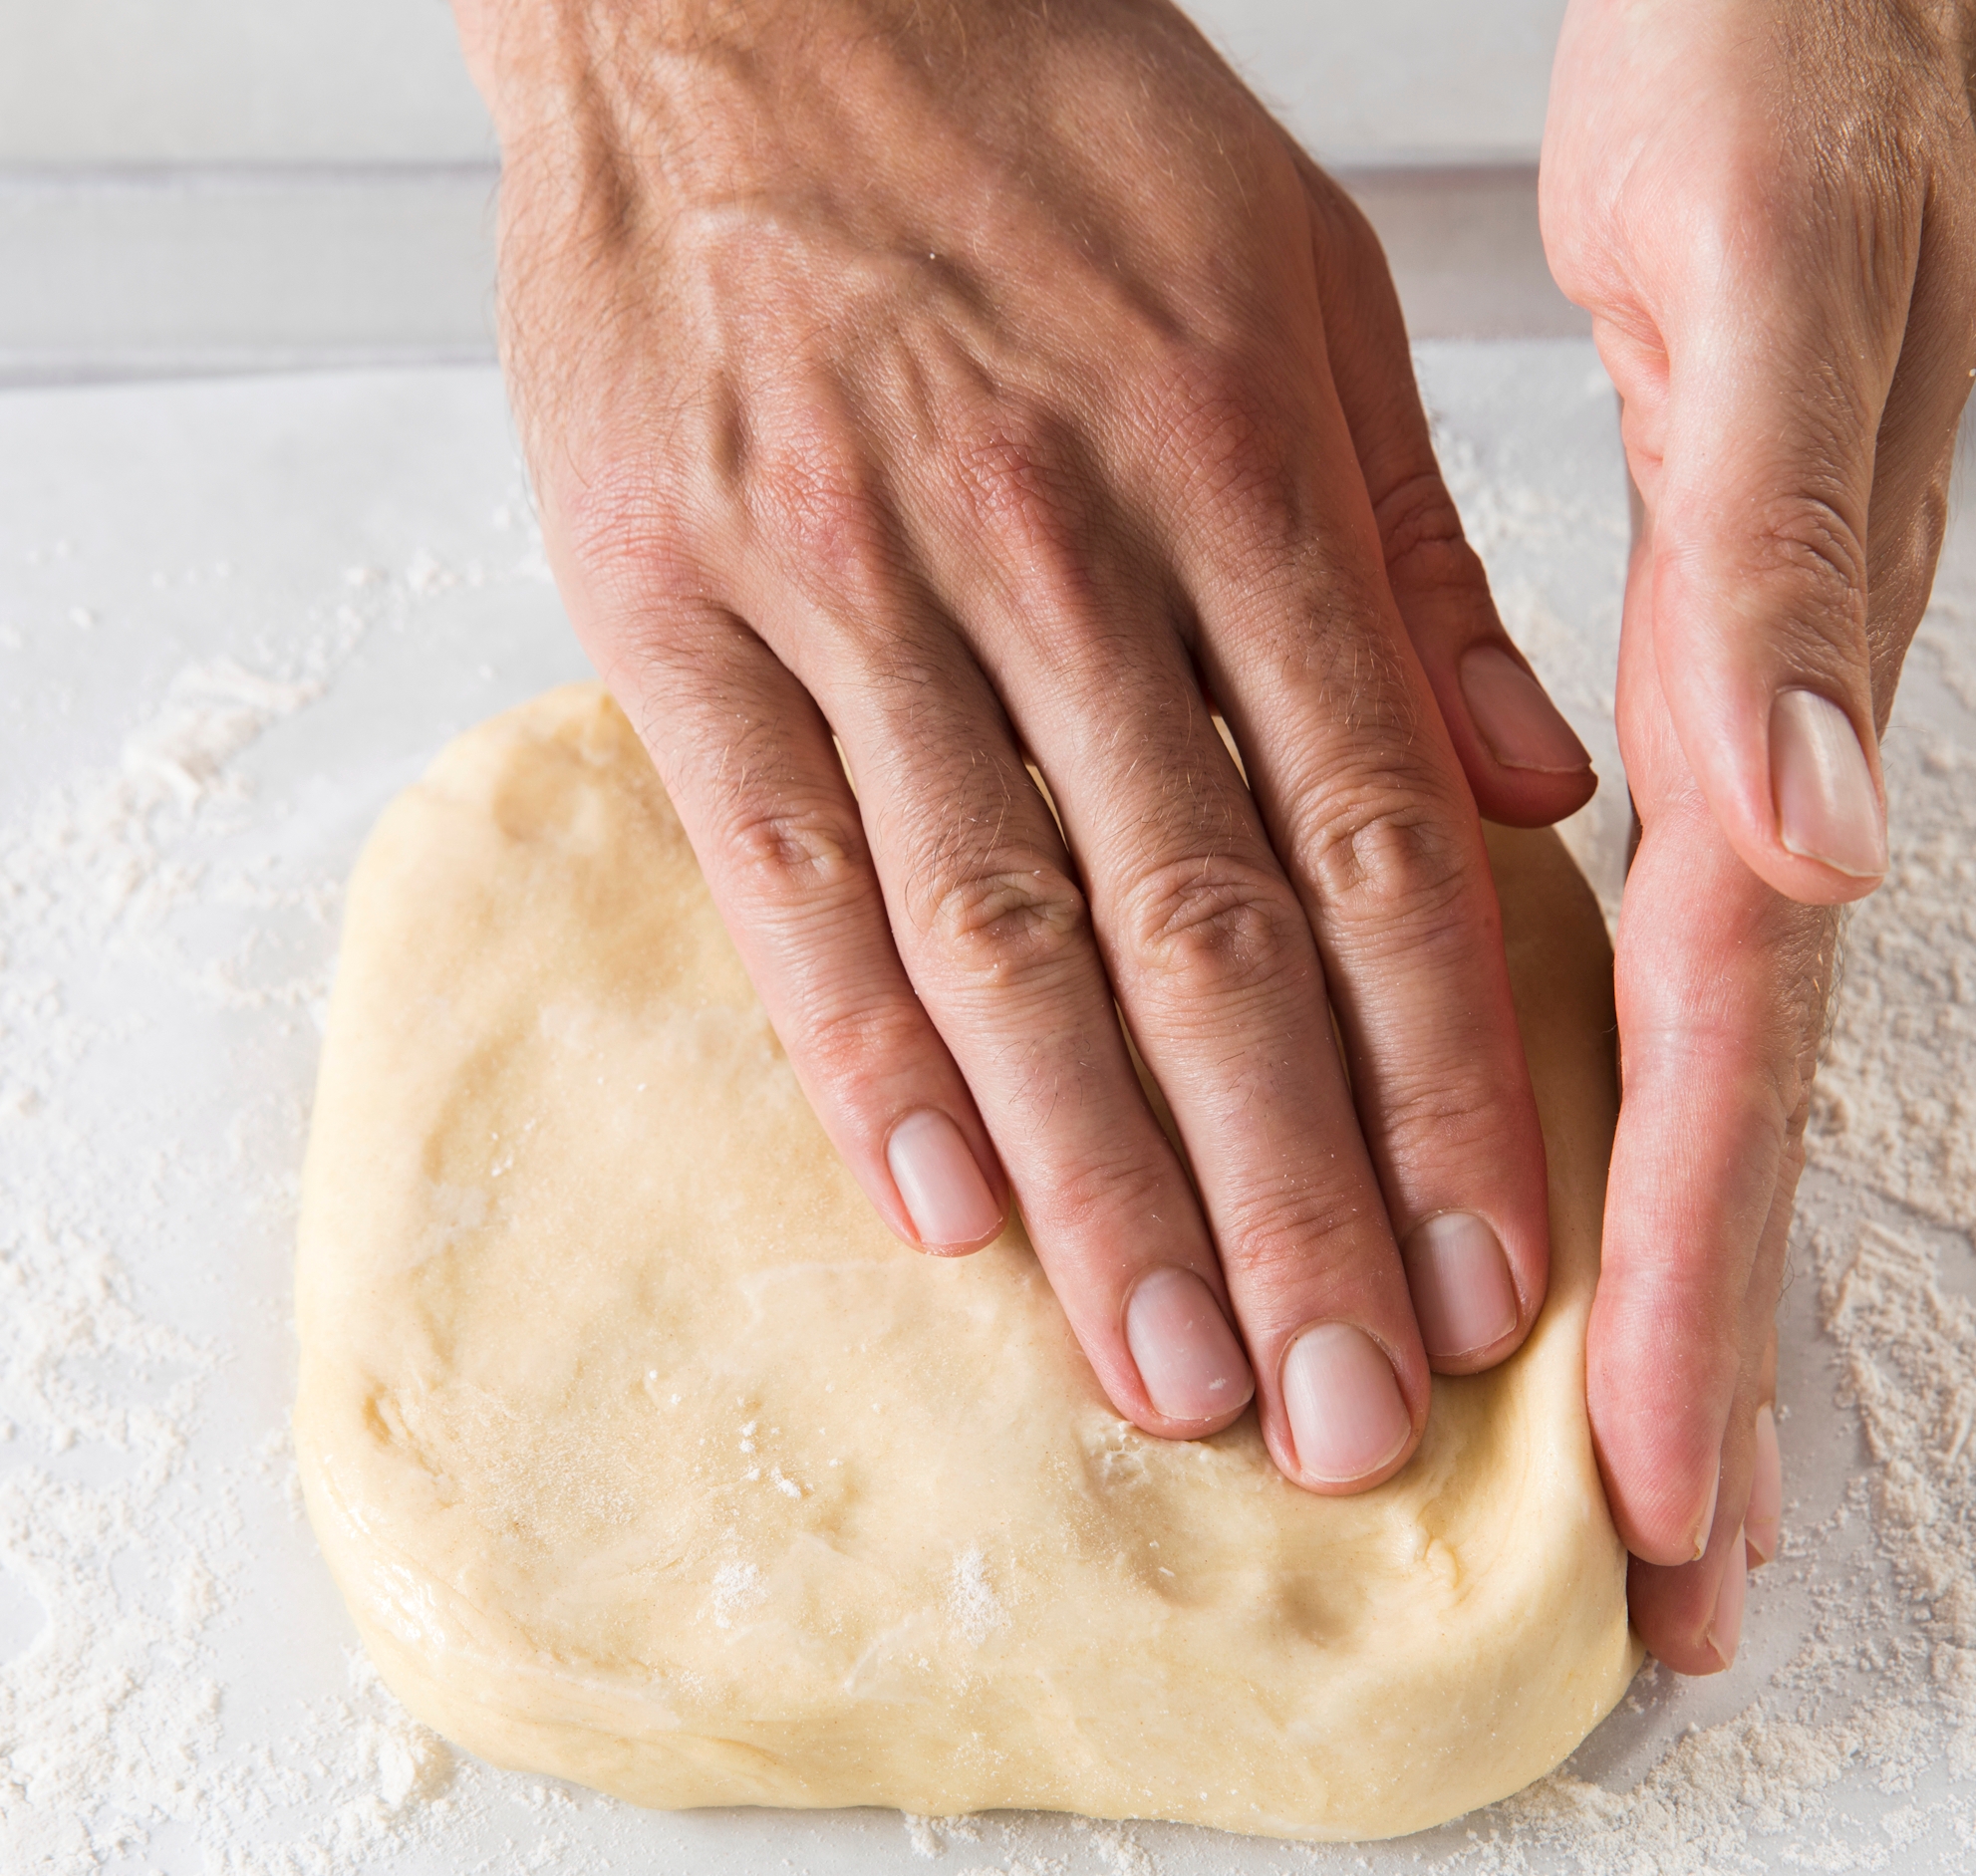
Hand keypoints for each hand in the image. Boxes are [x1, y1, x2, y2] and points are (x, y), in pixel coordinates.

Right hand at [455, 0, 1597, 1490]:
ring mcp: (852, 578)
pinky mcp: (670, 603)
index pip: (1371, 835)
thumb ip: (1411, 550)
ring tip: (1169, 1376)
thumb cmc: (1034, 124)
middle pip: (1200, 930)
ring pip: (1000, 931)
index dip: (1440, 1078)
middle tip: (1343, 1415)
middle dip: (1287, 1196)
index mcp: (1232, 458)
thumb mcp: (1291, 279)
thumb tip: (1537, 790)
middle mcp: (1054, 540)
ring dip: (1095, 1179)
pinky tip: (939, 1213)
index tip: (1487, 1275)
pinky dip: (860, 1047)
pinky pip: (778, 861)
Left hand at [1543, 0, 1975, 1667]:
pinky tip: (1569, 1178)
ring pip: (1688, 1046)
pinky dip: (1614, 1082)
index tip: (1646, 1482)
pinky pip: (1644, 929)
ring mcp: (1740, 733)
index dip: (1673, 1272)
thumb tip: (1797, 832)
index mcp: (1762, 699)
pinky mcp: (1698, 685)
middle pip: (1715, 1102)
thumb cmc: (1794, 99)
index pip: (1709, 1050)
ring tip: (1637, 1459)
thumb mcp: (1770, 297)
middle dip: (1694, 1345)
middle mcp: (1757, 750)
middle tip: (1678, 1575)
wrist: (1808, 1)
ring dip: (1664, 1258)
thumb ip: (1782, 560)